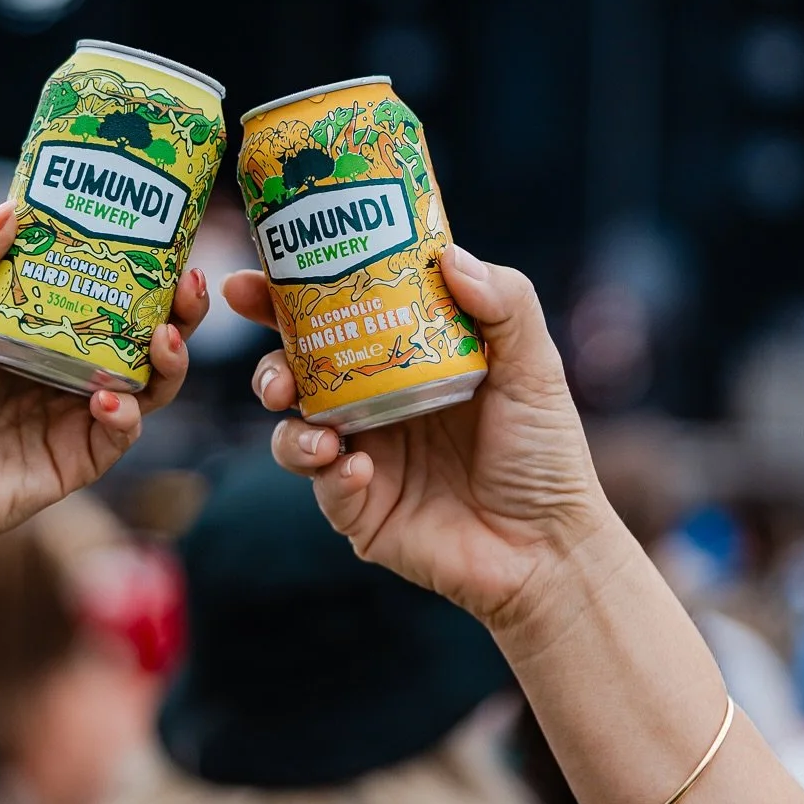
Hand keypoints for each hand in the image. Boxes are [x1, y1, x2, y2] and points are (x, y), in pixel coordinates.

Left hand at [0, 202, 207, 563]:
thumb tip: (10, 209)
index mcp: (47, 330)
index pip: (111, 293)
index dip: (146, 270)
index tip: (164, 240)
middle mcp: (73, 370)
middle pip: (148, 336)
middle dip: (180, 312)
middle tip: (189, 285)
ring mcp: (80, 415)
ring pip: (151, 384)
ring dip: (170, 360)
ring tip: (164, 339)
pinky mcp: (79, 459)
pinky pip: (122, 434)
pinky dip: (126, 415)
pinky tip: (107, 400)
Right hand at [224, 246, 613, 630]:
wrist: (551, 548)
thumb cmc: (545, 452)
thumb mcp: (532, 366)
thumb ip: (504, 303)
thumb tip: (449, 256)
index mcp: (400, 360)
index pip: (334, 318)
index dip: (284, 298)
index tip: (252, 282)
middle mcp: (371, 405)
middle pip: (295, 373)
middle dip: (268, 367)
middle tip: (277, 376)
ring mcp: (361, 458)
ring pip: (292, 434)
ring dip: (290, 431)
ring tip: (322, 435)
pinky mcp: (360, 511)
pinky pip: (324, 489)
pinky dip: (332, 476)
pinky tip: (358, 469)